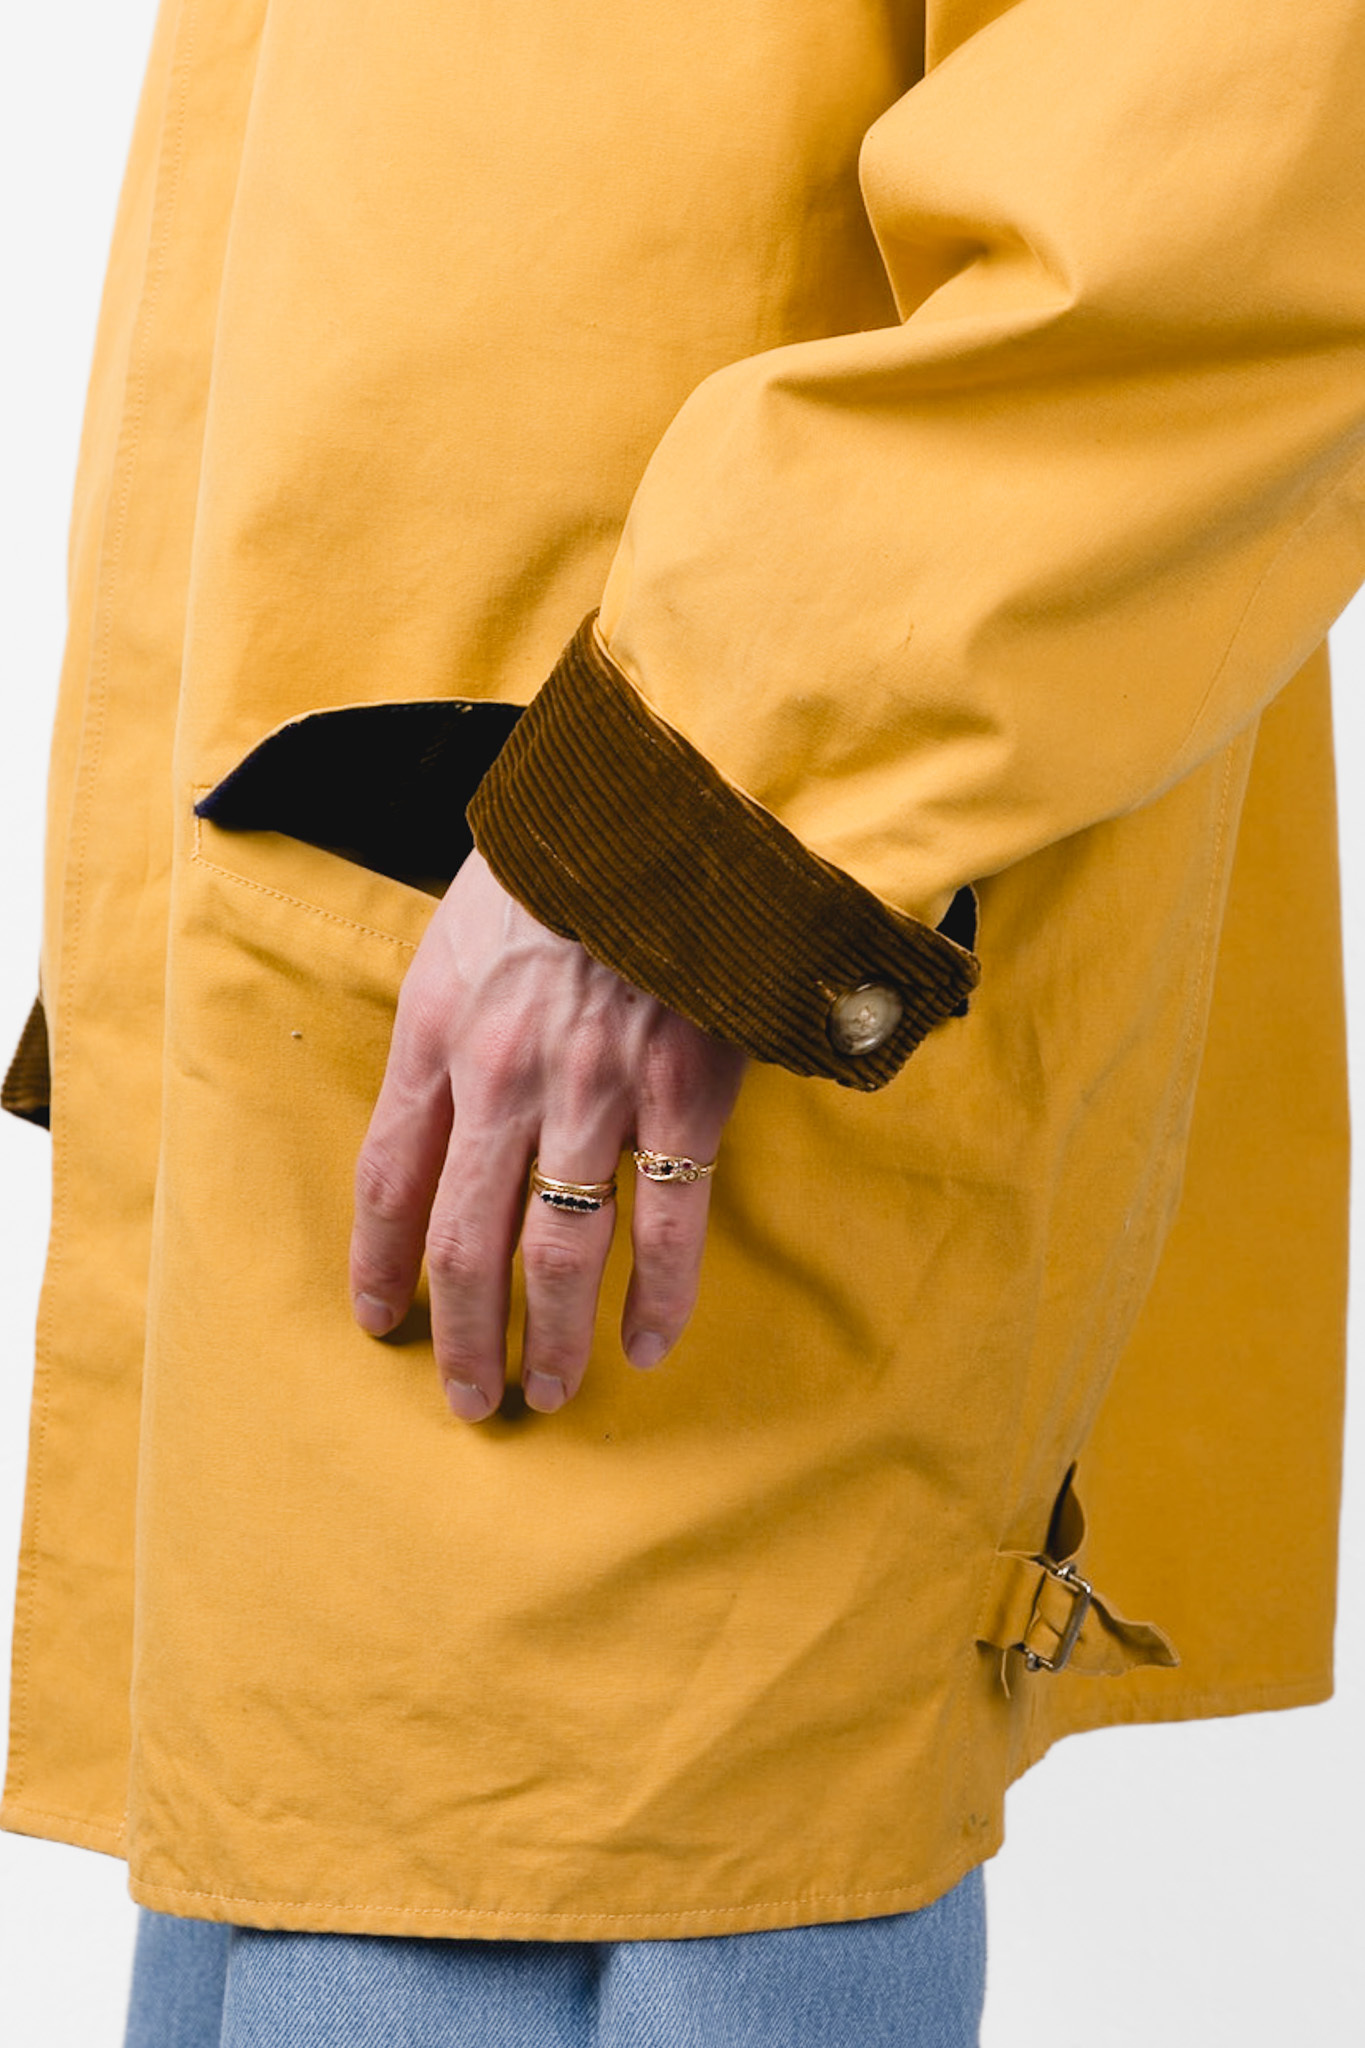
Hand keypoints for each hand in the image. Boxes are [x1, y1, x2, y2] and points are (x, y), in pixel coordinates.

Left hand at [350, 852, 746, 1417]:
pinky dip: (660, 1297)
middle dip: (459, 1335)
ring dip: (546, 1337)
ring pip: (558, 1250)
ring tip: (544, 1392)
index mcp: (438, 1036)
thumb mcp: (455, 942)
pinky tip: (648, 1346)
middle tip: (467, 1397)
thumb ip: (439, 1038)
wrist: (658, 811)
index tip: (381, 1324)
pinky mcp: (682, 1094)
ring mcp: (596, 1092)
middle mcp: (504, 1077)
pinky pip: (669, 1223)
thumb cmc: (552, 873)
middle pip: (463, 1241)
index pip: (388, 1182)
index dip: (380, 1267)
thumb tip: (430, 1130)